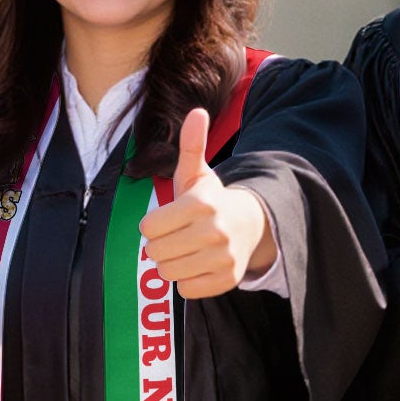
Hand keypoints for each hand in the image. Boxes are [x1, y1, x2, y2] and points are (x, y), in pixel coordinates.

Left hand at [137, 107, 272, 298]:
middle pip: (156, 252)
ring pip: (168, 273)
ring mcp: (223, 258)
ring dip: (171, 263)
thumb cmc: (211, 200)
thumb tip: (196, 111)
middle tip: (175, 236)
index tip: (166, 219)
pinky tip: (197, 264)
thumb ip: (191, 145)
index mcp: (202, 205)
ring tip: (185, 250)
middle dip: (160, 245)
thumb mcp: (198, 173)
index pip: (149, 228)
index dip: (152, 225)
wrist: (250, 226)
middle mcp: (214, 232)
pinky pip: (186, 289)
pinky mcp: (227, 280)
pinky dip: (187, 280)